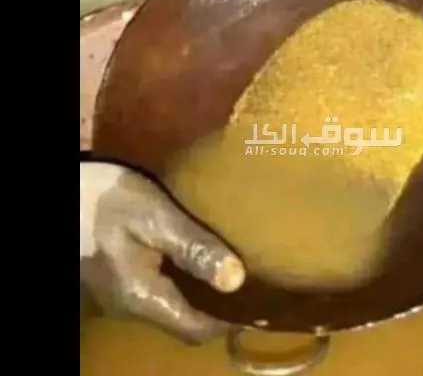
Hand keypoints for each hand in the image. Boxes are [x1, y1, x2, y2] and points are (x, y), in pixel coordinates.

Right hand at [80, 162, 245, 343]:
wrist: (66, 190)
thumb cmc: (106, 200)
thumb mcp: (155, 218)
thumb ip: (194, 248)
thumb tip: (236, 280)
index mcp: (143, 297)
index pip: (196, 330)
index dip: (230, 321)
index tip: (259, 302)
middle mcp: (131, 307)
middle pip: (185, 321)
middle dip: (219, 309)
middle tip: (254, 284)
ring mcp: (121, 296)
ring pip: (172, 307)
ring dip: (202, 295)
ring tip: (236, 269)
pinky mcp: (117, 281)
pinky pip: (159, 292)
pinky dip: (185, 283)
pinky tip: (201, 259)